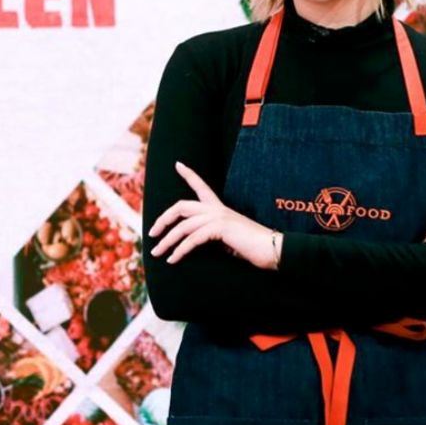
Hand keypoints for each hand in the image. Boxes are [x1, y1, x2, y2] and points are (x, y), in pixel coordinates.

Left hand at [148, 162, 278, 268]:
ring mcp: (219, 217)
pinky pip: (192, 238)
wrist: (274, 250)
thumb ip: (213, 236)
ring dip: (167, 241)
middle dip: (163, 219)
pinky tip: (173, 260)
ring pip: (183, 226)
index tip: (178, 164)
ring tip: (157, 254)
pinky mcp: (221, 228)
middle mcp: (218, 209)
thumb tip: (195, 243)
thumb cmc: (253, 248)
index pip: (202, 187)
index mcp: (220, 209)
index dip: (189, 175)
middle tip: (152, 233)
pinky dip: (180, 250)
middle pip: (181, 206)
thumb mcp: (228, 239)